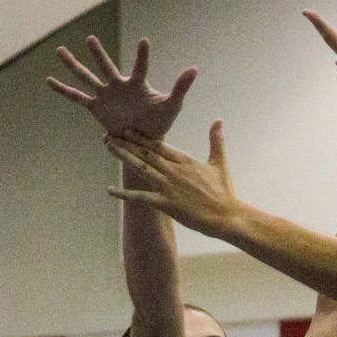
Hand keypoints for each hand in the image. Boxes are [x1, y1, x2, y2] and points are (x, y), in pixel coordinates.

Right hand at [49, 35, 197, 143]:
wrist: (144, 142)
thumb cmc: (160, 122)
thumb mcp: (172, 106)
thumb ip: (180, 87)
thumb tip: (194, 69)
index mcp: (138, 85)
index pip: (140, 67)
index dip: (142, 56)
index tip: (144, 41)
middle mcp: (119, 86)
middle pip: (106, 66)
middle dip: (98, 54)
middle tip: (90, 39)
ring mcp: (106, 95)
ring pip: (87, 77)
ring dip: (74, 65)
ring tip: (59, 50)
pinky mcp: (96, 108)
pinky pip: (77, 98)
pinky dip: (64, 90)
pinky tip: (49, 81)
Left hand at [107, 121, 237, 236]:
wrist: (227, 215)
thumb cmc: (224, 192)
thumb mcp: (219, 163)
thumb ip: (216, 141)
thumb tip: (218, 120)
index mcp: (184, 160)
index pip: (158, 145)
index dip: (141, 137)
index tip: (128, 129)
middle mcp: (173, 170)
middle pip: (145, 153)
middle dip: (126, 143)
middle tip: (110, 134)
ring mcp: (168, 186)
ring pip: (140, 167)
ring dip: (123, 157)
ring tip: (109, 146)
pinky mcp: (166, 203)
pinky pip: (141, 197)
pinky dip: (124, 193)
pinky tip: (110, 189)